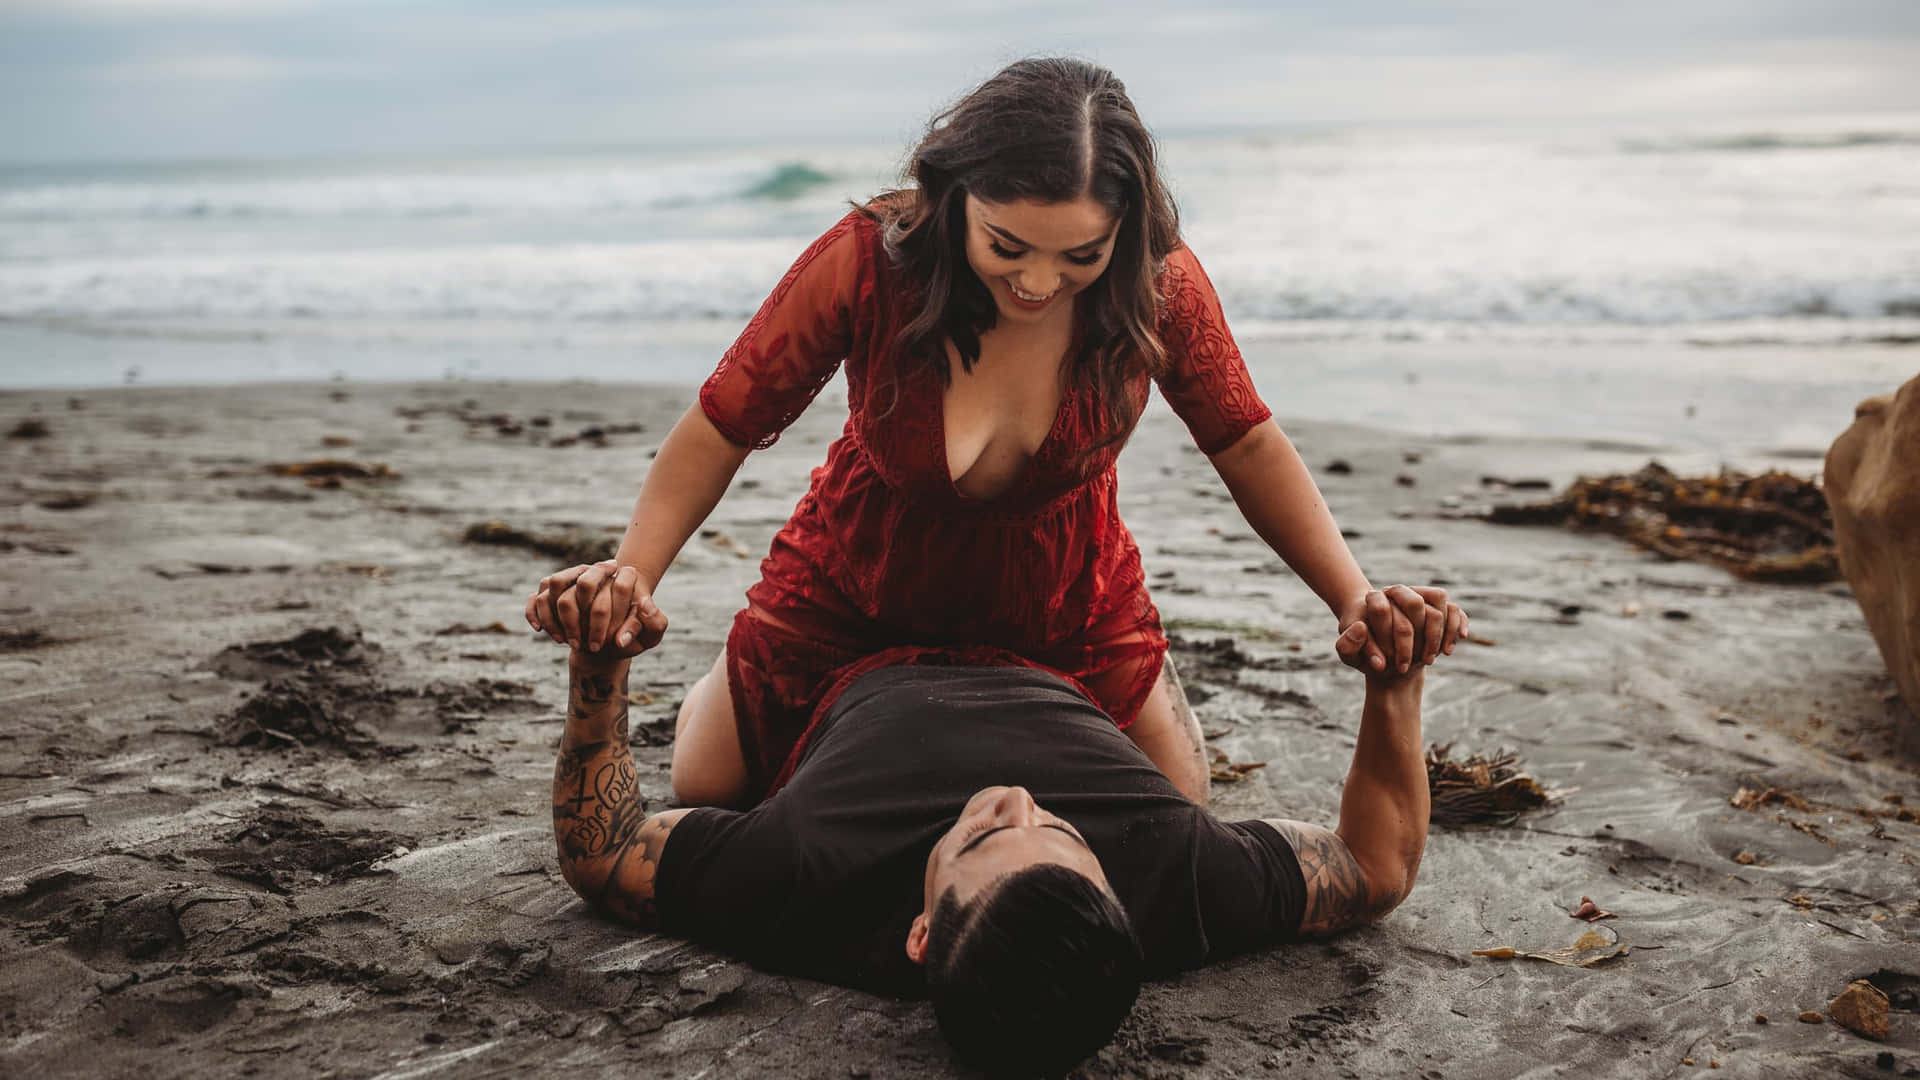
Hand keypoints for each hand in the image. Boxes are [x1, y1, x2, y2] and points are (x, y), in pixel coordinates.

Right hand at [525, 560, 668, 657]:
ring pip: (555, 585)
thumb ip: (656, 623)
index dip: (610, 618)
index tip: (609, 642)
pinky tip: (540, 630)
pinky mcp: (551, 593)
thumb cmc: (632, 633)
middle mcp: (593, 572)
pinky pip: (536, 597)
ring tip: (567, 642)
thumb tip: (644, 607)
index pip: (618, 585)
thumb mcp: (650, 634)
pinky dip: (535, 612)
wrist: (612, 636)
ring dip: (558, 618)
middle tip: (589, 645)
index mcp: (621, 576)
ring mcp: (570, 580)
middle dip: (584, 619)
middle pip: (584, 584)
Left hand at [1334, 585, 1466, 674]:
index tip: (1387, 664)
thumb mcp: (1349, 654)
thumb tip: (1363, 633)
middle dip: (1415, 637)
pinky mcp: (1438, 608)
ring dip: (1437, 634)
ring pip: (1439, 602)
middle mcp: (1399, 591)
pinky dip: (1456, 628)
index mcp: (1374, 599)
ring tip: (1427, 661)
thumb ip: (1348, 646)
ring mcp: (1421, 597)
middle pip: (1415, 603)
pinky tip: (1447, 651)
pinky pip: (1455, 610)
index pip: (1382, 608)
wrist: (1382, 652)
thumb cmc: (1363, 651)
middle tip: (1409, 664)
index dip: (1387, 639)